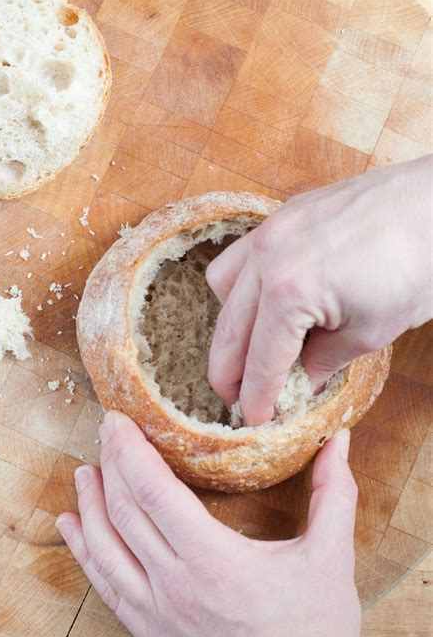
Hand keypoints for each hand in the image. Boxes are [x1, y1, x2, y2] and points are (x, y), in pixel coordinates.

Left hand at [56, 411, 360, 636]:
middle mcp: (176, 587)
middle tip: (106, 430)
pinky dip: (82, 552)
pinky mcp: (150, 633)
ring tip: (83, 471)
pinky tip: (70, 528)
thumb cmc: (314, 632)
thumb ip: (332, 494)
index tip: (119, 421)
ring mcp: (157, 614)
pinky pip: (104, 587)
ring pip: (105, 548)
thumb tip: (337, 440)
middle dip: (110, 464)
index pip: (155, 493)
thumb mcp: (331, 560)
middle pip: (124, 512)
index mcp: (215, 562)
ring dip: (89, 505)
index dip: (131, 451)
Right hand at [206, 155, 432, 424]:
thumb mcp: (371, 332)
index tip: (254, 420)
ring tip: (249, 346)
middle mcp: (267, 258)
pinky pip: (240, 255)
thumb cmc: (418, 266)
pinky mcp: (281, 216)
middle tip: (235, 398)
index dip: (257, 398)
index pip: (261, 361)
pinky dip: (241, 285)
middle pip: (229, 330)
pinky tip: (262, 300)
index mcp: (289, 292)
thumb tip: (301, 381)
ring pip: (222, 289)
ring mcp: (270, 231)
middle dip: (228, 372)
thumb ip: (323, 361)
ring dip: (230, 325)